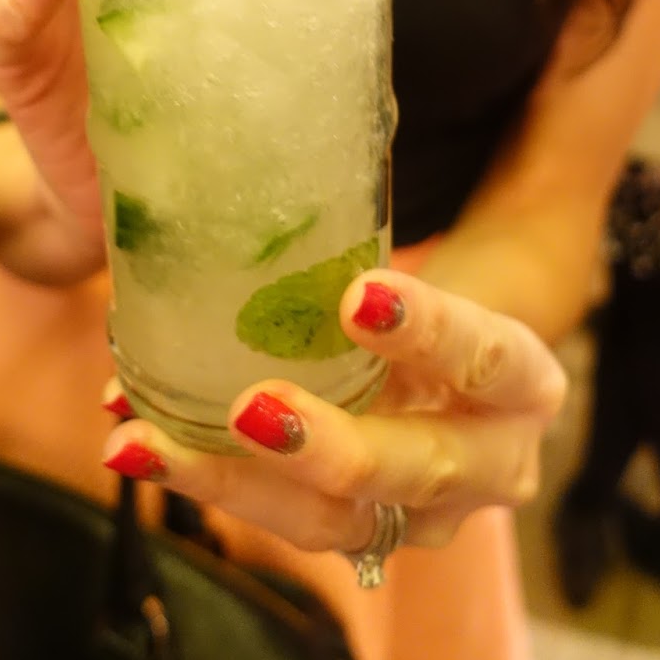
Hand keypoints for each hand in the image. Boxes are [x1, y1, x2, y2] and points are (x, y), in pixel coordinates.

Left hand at [101, 272, 565, 558]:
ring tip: (148, 442)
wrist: (463, 382)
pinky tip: (137, 442)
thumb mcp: (439, 274)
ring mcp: (421, 517)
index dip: (428, 331)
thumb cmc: (436, 305)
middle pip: (413, 467)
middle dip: (330, 445)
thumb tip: (285, 123)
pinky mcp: (358, 536)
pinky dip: (206, 479)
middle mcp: (488, 466)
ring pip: (332, 518)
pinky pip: (280, 518)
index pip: (485, 356)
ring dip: (233, 483)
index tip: (358, 295)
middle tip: (251, 407)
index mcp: (522, 384)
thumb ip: (380, 236)